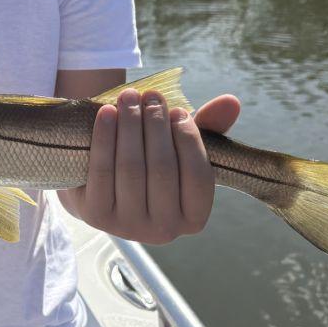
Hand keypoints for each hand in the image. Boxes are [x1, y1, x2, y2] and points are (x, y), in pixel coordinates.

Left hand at [59, 89, 240, 244]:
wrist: (101, 180)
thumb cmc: (152, 161)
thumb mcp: (180, 146)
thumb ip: (209, 127)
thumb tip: (231, 102)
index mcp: (193, 217)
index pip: (199, 176)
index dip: (189, 139)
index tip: (178, 110)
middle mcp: (164, 230)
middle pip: (162, 170)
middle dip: (156, 125)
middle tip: (151, 96)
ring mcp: (127, 227)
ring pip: (131, 168)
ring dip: (130, 126)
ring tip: (129, 96)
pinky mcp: (95, 216)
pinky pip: (101, 171)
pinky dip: (104, 137)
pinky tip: (107, 112)